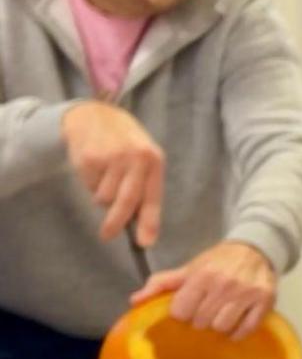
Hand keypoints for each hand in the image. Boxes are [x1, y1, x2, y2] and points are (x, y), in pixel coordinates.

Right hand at [62, 101, 164, 245]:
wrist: (96, 115)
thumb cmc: (125, 143)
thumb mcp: (143, 158)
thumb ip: (143, 187)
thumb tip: (142, 225)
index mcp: (154, 161)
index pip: (152, 197)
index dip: (149, 222)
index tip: (145, 243)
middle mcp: (135, 158)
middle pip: (126, 202)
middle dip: (116, 223)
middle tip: (107, 235)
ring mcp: (111, 158)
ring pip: (104, 198)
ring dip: (102, 197)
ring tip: (105, 178)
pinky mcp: (89, 158)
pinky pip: (89, 186)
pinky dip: (90, 184)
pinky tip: (95, 168)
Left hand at [131, 241, 277, 338]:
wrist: (255, 250)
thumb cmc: (217, 262)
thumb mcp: (188, 269)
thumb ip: (161, 284)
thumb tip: (135, 301)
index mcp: (202, 276)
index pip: (181, 312)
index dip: (182, 313)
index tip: (187, 309)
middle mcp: (225, 284)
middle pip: (202, 322)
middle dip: (200, 320)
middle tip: (205, 312)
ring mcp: (247, 294)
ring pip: (223, 327)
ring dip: (219, 326)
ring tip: (220, 316)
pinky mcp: (266, 301)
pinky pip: (246, 329)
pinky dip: (238, 331)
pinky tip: (235, 322)